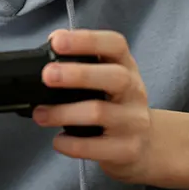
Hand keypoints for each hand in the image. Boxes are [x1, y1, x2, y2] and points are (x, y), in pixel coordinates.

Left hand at [33, 29, 151, 183]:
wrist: (148, 145)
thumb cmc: (117, 104)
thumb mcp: (106, 76)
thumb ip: (82, 60)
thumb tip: (53, 40)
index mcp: (126, 66)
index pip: (115, 44)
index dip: (86, 40)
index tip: (57, 41)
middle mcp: (134, 91)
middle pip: (115, 77)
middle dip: (78, 74)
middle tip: (47, 75)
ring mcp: (134, 121)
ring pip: (100, 113)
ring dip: (63, 113)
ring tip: (40, 114)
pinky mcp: (128, 149)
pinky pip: (97, 148)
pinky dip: (72, 144)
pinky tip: (58, 141)